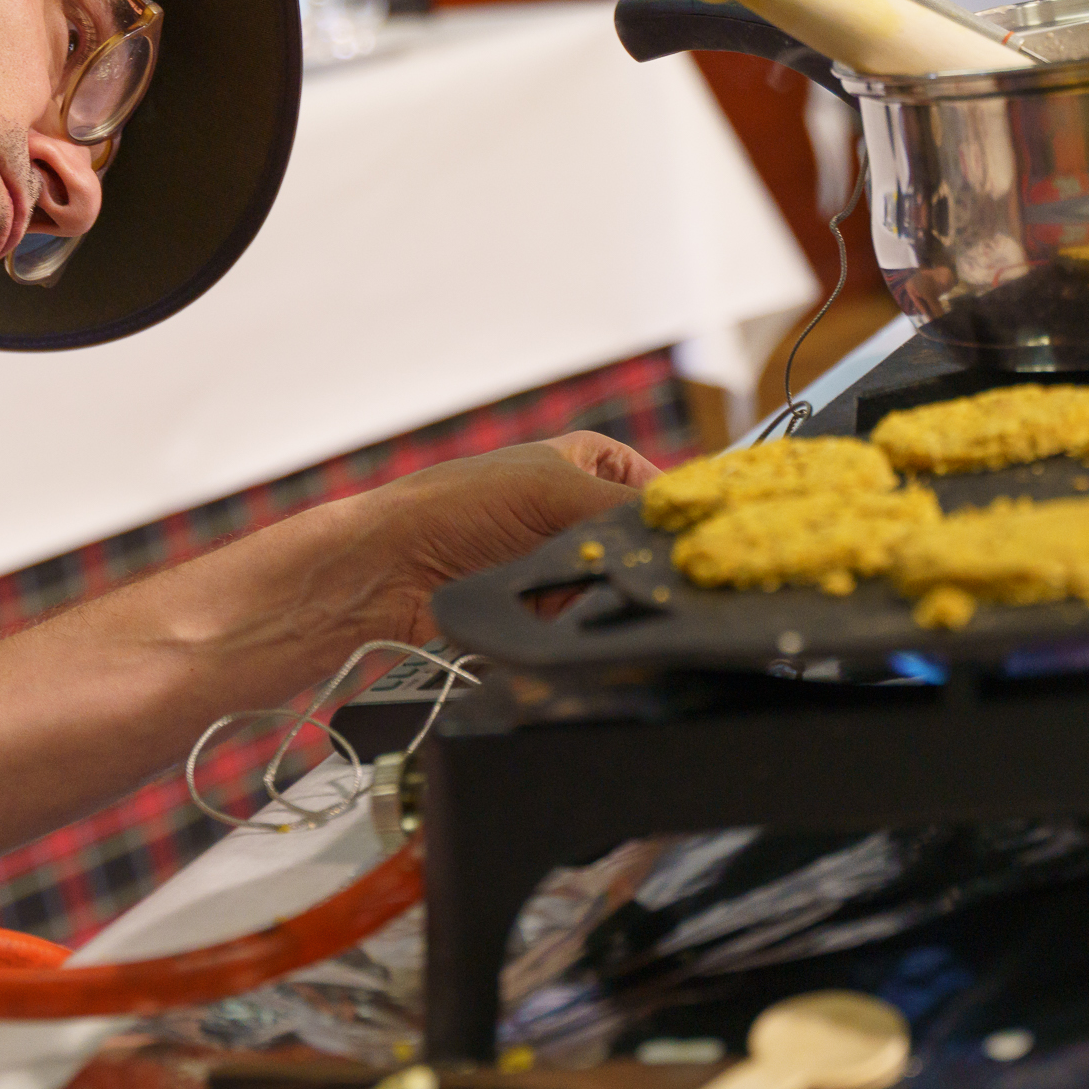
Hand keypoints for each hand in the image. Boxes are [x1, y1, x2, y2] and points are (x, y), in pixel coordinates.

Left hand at [343, 432, 659, 645]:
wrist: (385, 574)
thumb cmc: (452, 507)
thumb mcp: (551, 488)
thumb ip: (623, 508)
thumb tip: (684, 534)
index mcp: (582, 463)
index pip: (655, 484)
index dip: (678, 508)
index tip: (703, 533)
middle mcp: (574, 512)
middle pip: (641, 542)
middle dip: (651, 560)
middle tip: (668, 576)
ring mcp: (559, 564)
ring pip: (620, 586)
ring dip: (622, 596)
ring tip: (624, 598)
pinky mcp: (544, 614)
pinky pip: (590, 622)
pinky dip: (595, 625)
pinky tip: (597, 626)